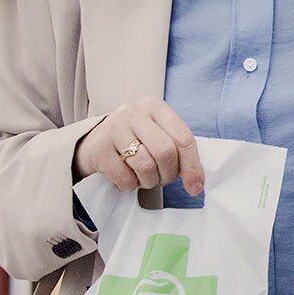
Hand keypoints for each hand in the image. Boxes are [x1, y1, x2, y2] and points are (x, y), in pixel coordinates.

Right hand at [74, 96, 203, 194]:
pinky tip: (126, 176)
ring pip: (145, 166)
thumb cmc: (136, 140)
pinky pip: (125, 177)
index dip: (193, 166)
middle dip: (167, 174)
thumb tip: (196, 183)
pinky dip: (130, 185)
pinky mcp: (98, 147)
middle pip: (165, 152)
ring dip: (149, 181)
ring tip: (143, 177)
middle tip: (161, 179)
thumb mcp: (158, 134)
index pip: (183, 138)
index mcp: (155, 106)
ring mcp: (114, 127)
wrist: (97, 141)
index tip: (194, 187)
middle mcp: (134, 112)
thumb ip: (178, 149)